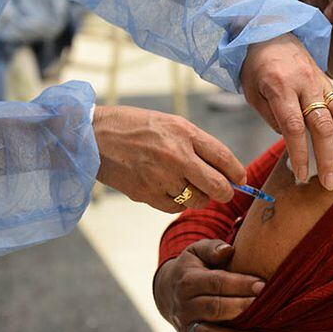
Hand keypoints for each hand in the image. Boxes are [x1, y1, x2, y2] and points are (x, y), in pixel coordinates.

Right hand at [93, 106, 245, 211]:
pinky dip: (175, 202)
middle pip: (218, 187)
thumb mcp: (169, 123)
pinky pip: (174, 208)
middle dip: (225, 192)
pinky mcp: (146, 194)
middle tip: (222, 192)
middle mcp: (176, 155)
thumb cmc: (134, 127)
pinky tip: (165, 188)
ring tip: (185, 185)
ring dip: (197, 198)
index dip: (237, 173)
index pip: (225, 158)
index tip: (239, 178)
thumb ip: (196, 144)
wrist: (93, 136)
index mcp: (184, 132)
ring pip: (197, 201)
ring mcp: (161, 177)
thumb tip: (224, 169)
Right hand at [154, 239, 264, 331]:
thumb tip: (229, 250)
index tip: (263, 286)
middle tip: (265, 310)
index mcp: (189, 280)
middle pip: (213, 309)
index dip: (239, 284)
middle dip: (240, 309)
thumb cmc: (194, 267)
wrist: (167, 289)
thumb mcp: (198, 251)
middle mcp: (185, 305)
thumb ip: (213, 248)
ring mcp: (185, 326)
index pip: (215, 282)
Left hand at [241, 35, 332, 190]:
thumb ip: (274, 119)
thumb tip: (296, 143)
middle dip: (326, 157)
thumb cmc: (256, 67)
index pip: (294, 127)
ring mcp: (321, 79)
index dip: (300, 154)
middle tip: (327, 182)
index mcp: (280, 86)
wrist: (269, 32)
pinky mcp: (330, 79)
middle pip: (322, 124)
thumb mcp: (253, 94)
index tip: (301, 176)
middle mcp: (305, 82)